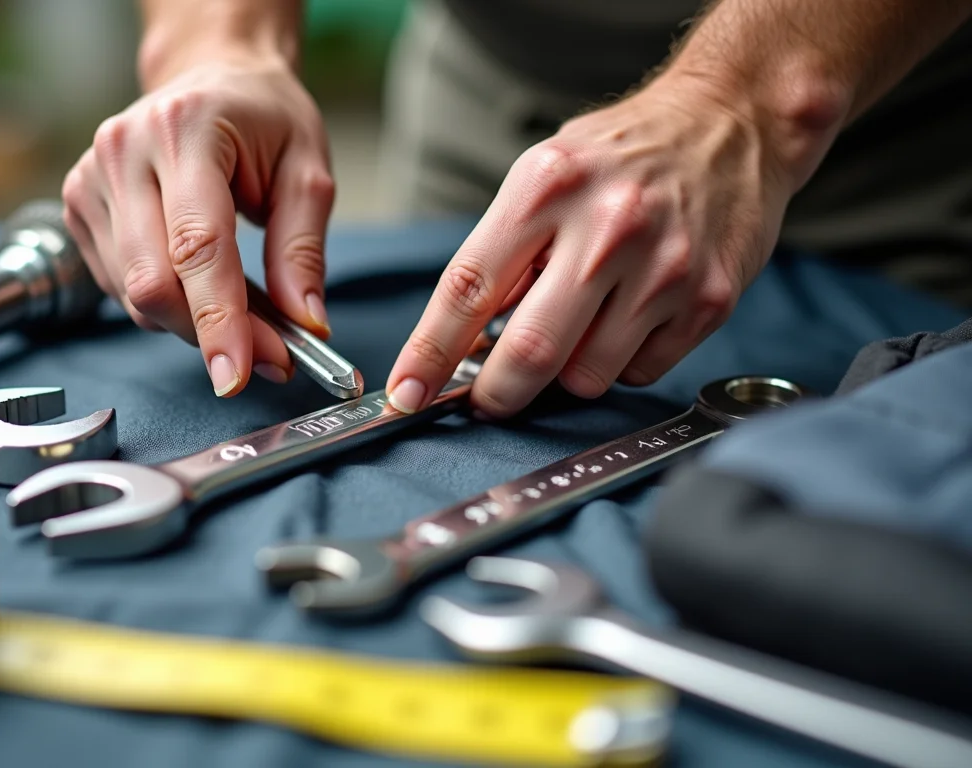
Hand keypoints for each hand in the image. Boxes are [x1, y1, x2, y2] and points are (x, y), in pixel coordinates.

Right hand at [63, 54, 334, 396]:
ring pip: (134, 296)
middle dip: (210, 334)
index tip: (235, 375)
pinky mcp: (78, 206)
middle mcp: (124, 151)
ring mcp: (91, 179)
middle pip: (153, 282)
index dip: (217, 319)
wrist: (210, 76)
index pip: (196, 245)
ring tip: (242, 308)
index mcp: (185, 129)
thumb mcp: (308, 170)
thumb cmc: (261, 118)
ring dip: (191, 323)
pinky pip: (120, 287)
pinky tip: (197, 280)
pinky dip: (166, 303)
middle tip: (269, 355)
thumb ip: (303, 249)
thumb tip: (303, 323)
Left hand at [387, 76, 794, 416]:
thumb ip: (504, 251)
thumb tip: (464, 343)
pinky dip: (620, 362)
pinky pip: (639, 372)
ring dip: (566, 372)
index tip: (405, 395)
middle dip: (497, 393)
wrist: (732, 122)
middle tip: (489, 399)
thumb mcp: (544, 174)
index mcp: (546, 188)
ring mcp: (663, 268)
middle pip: (530, 351)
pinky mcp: (708, 300)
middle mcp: (606, 228)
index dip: (429, 353)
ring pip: (586, 376)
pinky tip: (628, 317)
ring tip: (579, 323)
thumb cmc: (621, 156)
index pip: (468, 289)